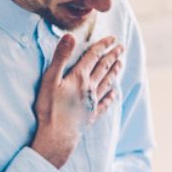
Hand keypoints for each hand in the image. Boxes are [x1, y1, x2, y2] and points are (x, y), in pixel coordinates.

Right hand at [30, 34, 123, 167]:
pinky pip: (105, 103)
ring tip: (121, 63)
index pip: (94, 56)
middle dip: (113, 56)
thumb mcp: (50, 79)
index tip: (113, 38)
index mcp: (79, 77)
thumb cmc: (50, 107)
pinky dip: (110, 96)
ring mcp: (92, 102)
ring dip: (114, 72)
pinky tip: (114, 93)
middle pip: (104, 68)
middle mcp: (90, 88)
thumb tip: (70, 37)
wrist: (57, 135)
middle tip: (121, 47)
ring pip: (107, 83)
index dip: (103, 45)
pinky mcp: (92, 115)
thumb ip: (60, 57)